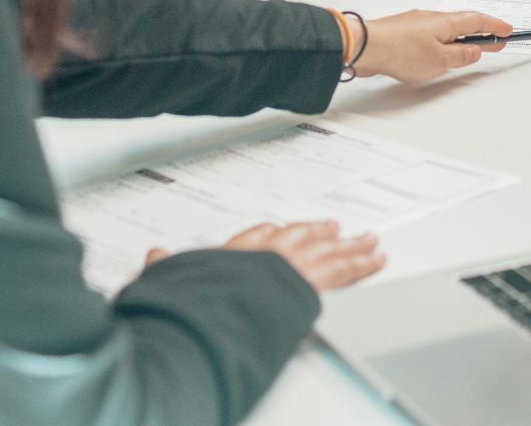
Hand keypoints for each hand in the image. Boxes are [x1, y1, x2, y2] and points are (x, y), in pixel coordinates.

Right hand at [146, 220, 384, 291]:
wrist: (225, 304)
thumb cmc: (202, 293)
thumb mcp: (176, 279)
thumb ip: (164, 266)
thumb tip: (154, 255)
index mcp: (237, 252)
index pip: (257, 235)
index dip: (270, 233)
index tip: (278, 228)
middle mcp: (268, 252)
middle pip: (299, 236)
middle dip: (318, 232)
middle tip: (335, 226)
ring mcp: (294, 264)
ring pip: (328, 250)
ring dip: (350, 245)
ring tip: (369, 240)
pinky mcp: (314, 281)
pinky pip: (345, 270)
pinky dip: (363, 264)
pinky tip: (377, 259)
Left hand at [356, 9, 512, 82]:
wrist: (365, 46)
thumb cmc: (401, 51)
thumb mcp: (439, 60)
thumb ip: (460, 56)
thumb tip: (475, 51)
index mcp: (446, 23)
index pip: (478, 20)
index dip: (495, 26)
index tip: (508, 31)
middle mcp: (433, 17)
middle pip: (464, 22)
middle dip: (482, 31)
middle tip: (496, 40)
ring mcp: (417, 22)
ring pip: (447, 27)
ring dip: (462, 36)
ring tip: (470, 48)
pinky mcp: (403, 31)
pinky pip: (432, 33)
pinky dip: (444, 39)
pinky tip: (440, 50)